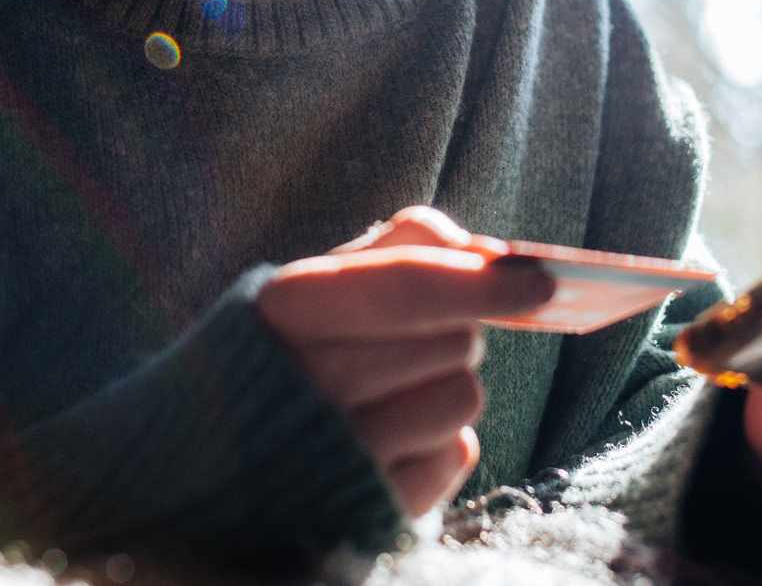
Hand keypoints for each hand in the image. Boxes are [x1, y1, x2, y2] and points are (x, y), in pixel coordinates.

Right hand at [255, 206, 554, 517]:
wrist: (219, 469)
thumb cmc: (290, 354)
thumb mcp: (320, 285)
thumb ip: (401, 249)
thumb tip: (489, 253)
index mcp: (283, 310)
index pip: (405, 286)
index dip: (480, 281)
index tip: (543, 282)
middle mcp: (303, 387)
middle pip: (452, 340)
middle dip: (455, 329)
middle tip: (411, 339)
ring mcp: (337, 457)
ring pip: (465, 397)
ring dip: (448, 386)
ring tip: (395, 392)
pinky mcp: (372, 511)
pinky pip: (458, 454)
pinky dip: (441, 441)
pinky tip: (393, 440)